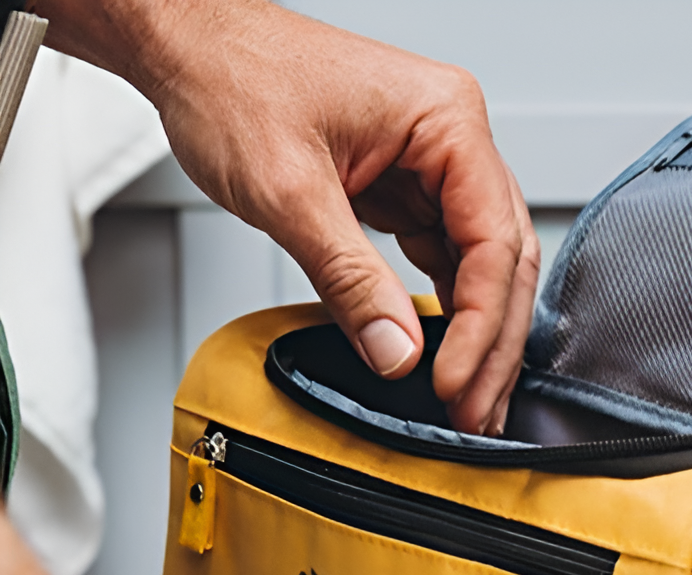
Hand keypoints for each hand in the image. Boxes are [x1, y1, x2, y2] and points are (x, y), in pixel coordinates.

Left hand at [39, 0, 539, 435]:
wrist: (187, 46)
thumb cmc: (231, 78)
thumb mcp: (288, 191)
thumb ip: (350, 279)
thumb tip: (398, 351)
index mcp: (447, 119)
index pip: (494, 241)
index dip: (480, 324)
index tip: (451, 382)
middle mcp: (452, 138)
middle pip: (504, 257)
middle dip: (492, 342)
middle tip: (475, 411)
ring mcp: (434, 162)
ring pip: (482, 263)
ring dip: (476, 333)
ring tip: (465, 396)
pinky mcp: (408, 184)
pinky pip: (445, 255)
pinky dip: (446, 307)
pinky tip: (441, 349)